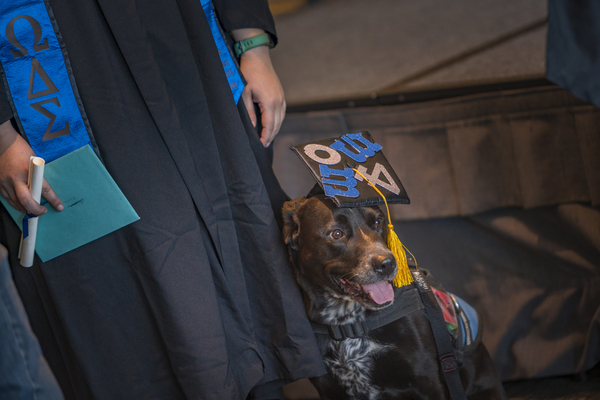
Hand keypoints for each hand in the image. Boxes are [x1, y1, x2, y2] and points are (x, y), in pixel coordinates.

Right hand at [0, 120, 62, 214]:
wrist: (3, 144)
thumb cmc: (21, 151)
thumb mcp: (35, 162)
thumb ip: (37, 176)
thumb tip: (43, 190)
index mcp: (28, 171)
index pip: (43, 189)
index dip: (53, 199)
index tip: (59, 207)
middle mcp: (15, 178)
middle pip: (26, 200)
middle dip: (36, 209)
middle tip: (43, 212)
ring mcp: (5, 182)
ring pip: (16, 202)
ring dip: (26, 209)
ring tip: (35, 212)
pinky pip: (9, 199)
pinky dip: (17, 204)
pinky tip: (23, 207)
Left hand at [232, 29, 285, 146]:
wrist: (257, 58)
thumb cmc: (249, 73)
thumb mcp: (244, 93)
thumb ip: (249, 111)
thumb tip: (252, 125)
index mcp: (270, 101)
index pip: (269, 124)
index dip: (266, 136)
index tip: (261, 144)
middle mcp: (279, 101)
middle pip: (277, 124)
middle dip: (271, 136)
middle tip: (264, 145)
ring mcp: (282, 98)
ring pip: (281, 119)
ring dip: (275, 129)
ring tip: (268, 137)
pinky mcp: (281, 95)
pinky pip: (282, 112)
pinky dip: (278, 121)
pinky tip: (273, 125)